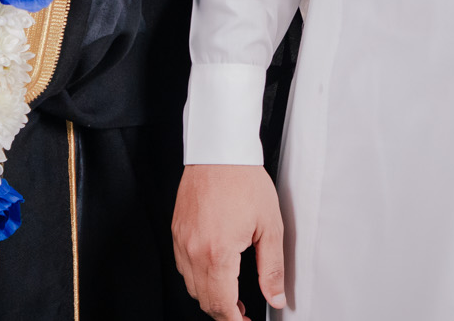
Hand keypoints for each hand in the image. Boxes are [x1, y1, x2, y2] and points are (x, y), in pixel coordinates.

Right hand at [172, 164, 286, 319]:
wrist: (220, 150)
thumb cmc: (244, 180)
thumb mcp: (270, 226)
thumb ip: (272, 268)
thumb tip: (276, 298)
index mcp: (217, 253)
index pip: (222, 305)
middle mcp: (193, 250)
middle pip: (204, 300)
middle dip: (224, 313)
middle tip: (244, 314)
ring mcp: (181, 240)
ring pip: (191, 286)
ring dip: (210, 296)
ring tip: (232, 295)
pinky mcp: (177, 230)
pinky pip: (183, 266)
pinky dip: (198, 277)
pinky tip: (215, 272)